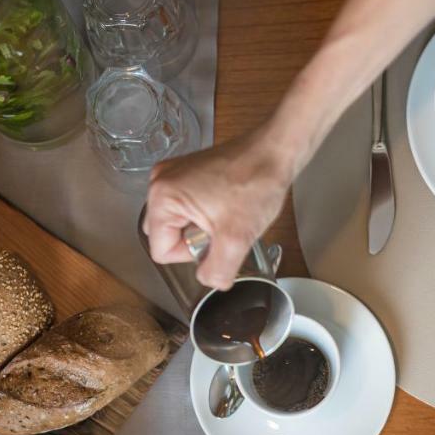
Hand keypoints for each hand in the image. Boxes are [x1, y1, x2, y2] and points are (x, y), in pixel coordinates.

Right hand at [144, 133, 292, 289]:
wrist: (275, 153)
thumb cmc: (256, 182)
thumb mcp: (236, 240)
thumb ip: (216, 272)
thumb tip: (209, 281)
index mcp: (162, 197)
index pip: (162, 252)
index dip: (191, 253)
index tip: (214, 236)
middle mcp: (160, 182)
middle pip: (167, 237)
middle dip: (194, 241)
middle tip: (221, 225)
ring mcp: (174, 175)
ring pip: (178, 224)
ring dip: (201, 228)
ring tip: (225, 213)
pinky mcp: (188, 173)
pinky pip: (188, 208)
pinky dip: (206, 214)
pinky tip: (226, 205)